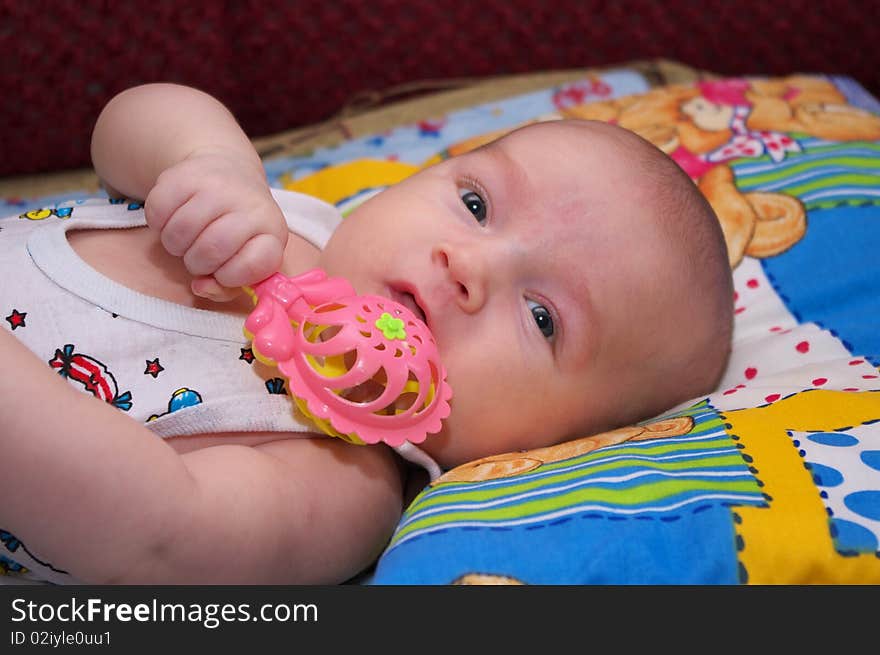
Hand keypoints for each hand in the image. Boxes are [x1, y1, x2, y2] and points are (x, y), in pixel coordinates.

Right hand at [143, 148, 288, 300]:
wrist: (229, 172)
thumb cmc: (236, 230)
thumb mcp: (244, 260)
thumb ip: (226, 287)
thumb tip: (201, 287)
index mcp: (272, 230)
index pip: (252, 266)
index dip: (231, 277)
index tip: (225, 271)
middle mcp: (249, 204)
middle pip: (211, 250)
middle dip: (198, 263)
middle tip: (200, 255)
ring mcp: (217, 186)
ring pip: (180, 232)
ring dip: (176, 246)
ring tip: (187, 238)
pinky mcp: (184, 174)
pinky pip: (158, 212)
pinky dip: (159, 224)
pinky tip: (173, 219)